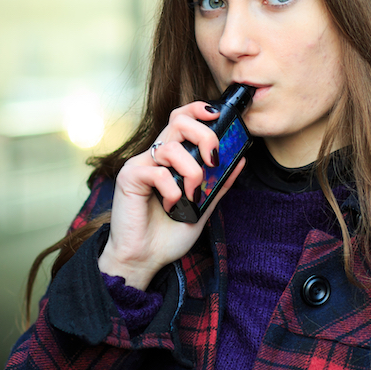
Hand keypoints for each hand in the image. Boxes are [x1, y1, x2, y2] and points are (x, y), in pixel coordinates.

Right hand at [98, 101, 245, 289]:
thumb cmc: (169, 234)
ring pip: (171, 147)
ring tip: (191, 195)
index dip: (199, 109)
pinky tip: (171, 206)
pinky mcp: (129, 177)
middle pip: (178, 120)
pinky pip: (157, 171)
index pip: (183, 118)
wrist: (144, 259)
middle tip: (213, 160)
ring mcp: (141, 164)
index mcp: (172, 157)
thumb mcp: (203, 206)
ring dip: (191, 172)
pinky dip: (172, 190)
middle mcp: (155, 155)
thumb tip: (241, 159)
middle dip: (204, 135)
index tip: (218, 116)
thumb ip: (219, 183)